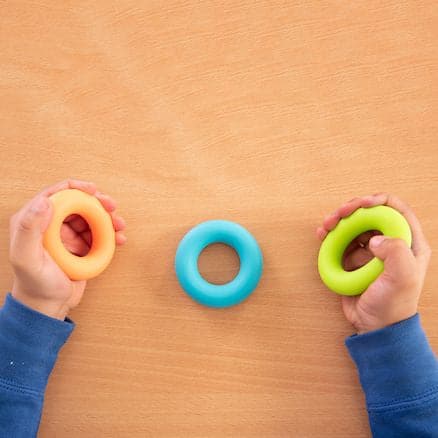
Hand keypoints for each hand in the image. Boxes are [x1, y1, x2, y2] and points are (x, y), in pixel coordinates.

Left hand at [9, 179, 126, 319]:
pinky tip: (119, 238)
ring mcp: (68, 236)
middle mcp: (52, 225)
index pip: (56, 194)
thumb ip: (29, 228)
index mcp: (34, 221)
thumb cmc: (34, 285)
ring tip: (120, 224)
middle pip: (79, 203)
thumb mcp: (27, 258)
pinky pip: (100, 234)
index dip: (77, 187)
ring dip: (108, 217)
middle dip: (98, 201)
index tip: (93, 190)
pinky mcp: (81, 246)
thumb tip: (45, 201)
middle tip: (112, 206)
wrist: (48, 306)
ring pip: (92, 217)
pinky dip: (112, 234)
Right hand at [317, 194, 430, 333]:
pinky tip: (322, 236)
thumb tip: (373, 239)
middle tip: (338, 215)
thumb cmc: (393, 305)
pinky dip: (330, 235)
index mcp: (408, 242)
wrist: (375, 326)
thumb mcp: (403, 279)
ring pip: (352, 224)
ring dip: (337, 221)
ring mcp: (370, 251)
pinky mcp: (353, 258)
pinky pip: (340, 240)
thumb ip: (396, 252)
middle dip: (351, 209)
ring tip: (326, 226)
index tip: (361, 205)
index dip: (377, 200)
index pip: (395, 209)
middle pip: (369, 213)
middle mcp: (389, 242)